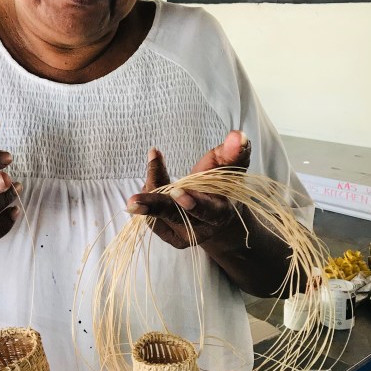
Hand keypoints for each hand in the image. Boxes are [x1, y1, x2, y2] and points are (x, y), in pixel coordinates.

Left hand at [126, 130, 250, 252]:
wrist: (218, 215)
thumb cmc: (223, 185)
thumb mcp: (229, 167)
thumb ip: (232, 152)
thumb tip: (237, 135)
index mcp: (221, 213)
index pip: (207, 210)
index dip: (193, 202)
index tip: (177, 192)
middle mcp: (201, 229)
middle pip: (174, 215)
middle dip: (154, 206)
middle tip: (133, 202)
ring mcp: (182, 235)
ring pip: (157, 210)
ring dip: (152, 184)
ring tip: (157, 160)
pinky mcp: (168, 236)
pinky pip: (150, 213)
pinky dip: (149, 191)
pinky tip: (155, 180)